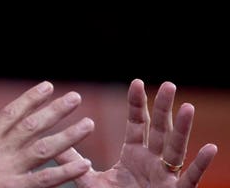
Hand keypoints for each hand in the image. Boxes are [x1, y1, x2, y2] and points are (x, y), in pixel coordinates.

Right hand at [0, 81, 94, 186]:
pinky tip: (84, 164)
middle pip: (30, 126)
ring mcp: (7, 172)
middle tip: (76, 98)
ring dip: (68, 135)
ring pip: (43, 148)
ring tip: (88, 124)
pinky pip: (45, 179)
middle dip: (55, 110)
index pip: (10, 115)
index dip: (30, 99)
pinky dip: (66, 172)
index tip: (47, 86)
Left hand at [56, 79, 217, 187]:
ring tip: (188, 107)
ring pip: (176, 149)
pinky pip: (191, 178)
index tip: (136, 82)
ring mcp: (166, 176)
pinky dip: (199, 164)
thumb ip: (74, 163)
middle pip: (159, 130)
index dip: (138, 104)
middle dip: (163, 108)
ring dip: (183, 129)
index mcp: (135, 155)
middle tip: (167, 84)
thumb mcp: (91, 182)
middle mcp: (153, 161)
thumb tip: (51, 146)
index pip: (137, 124)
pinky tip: (209, 147)